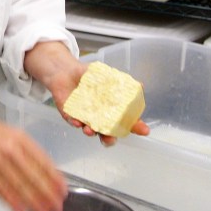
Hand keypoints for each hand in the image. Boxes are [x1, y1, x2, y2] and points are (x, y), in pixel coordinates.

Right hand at [0, 114, 67, 210]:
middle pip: (35, 177)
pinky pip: (3, 191)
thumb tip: (43, 170)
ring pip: (21, 187)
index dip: (56, 179)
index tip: (63, 191)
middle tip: (57, 207)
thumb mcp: (8, 133)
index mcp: (20, 138)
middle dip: (48, 195)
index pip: (44, 162)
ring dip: (34, 203)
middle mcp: (11, 149)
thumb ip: (26, 149)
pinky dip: (14, 203)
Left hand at [23, 41, 149, 144]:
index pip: (125, 121)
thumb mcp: (106, 76)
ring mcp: (84, 118)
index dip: (136, 127)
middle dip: (109, 139)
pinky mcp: (70, 116)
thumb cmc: (88, 76)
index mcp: (111, 110)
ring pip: (90, 131)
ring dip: (91, 133)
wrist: (65, 71)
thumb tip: (140, 85)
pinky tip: (77, 122)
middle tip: (110, 139)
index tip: (145, 130)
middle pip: (107, 133)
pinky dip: (75, 123)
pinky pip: (73, 122)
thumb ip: (120, 82)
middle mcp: (99, 117)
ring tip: (90, 131)